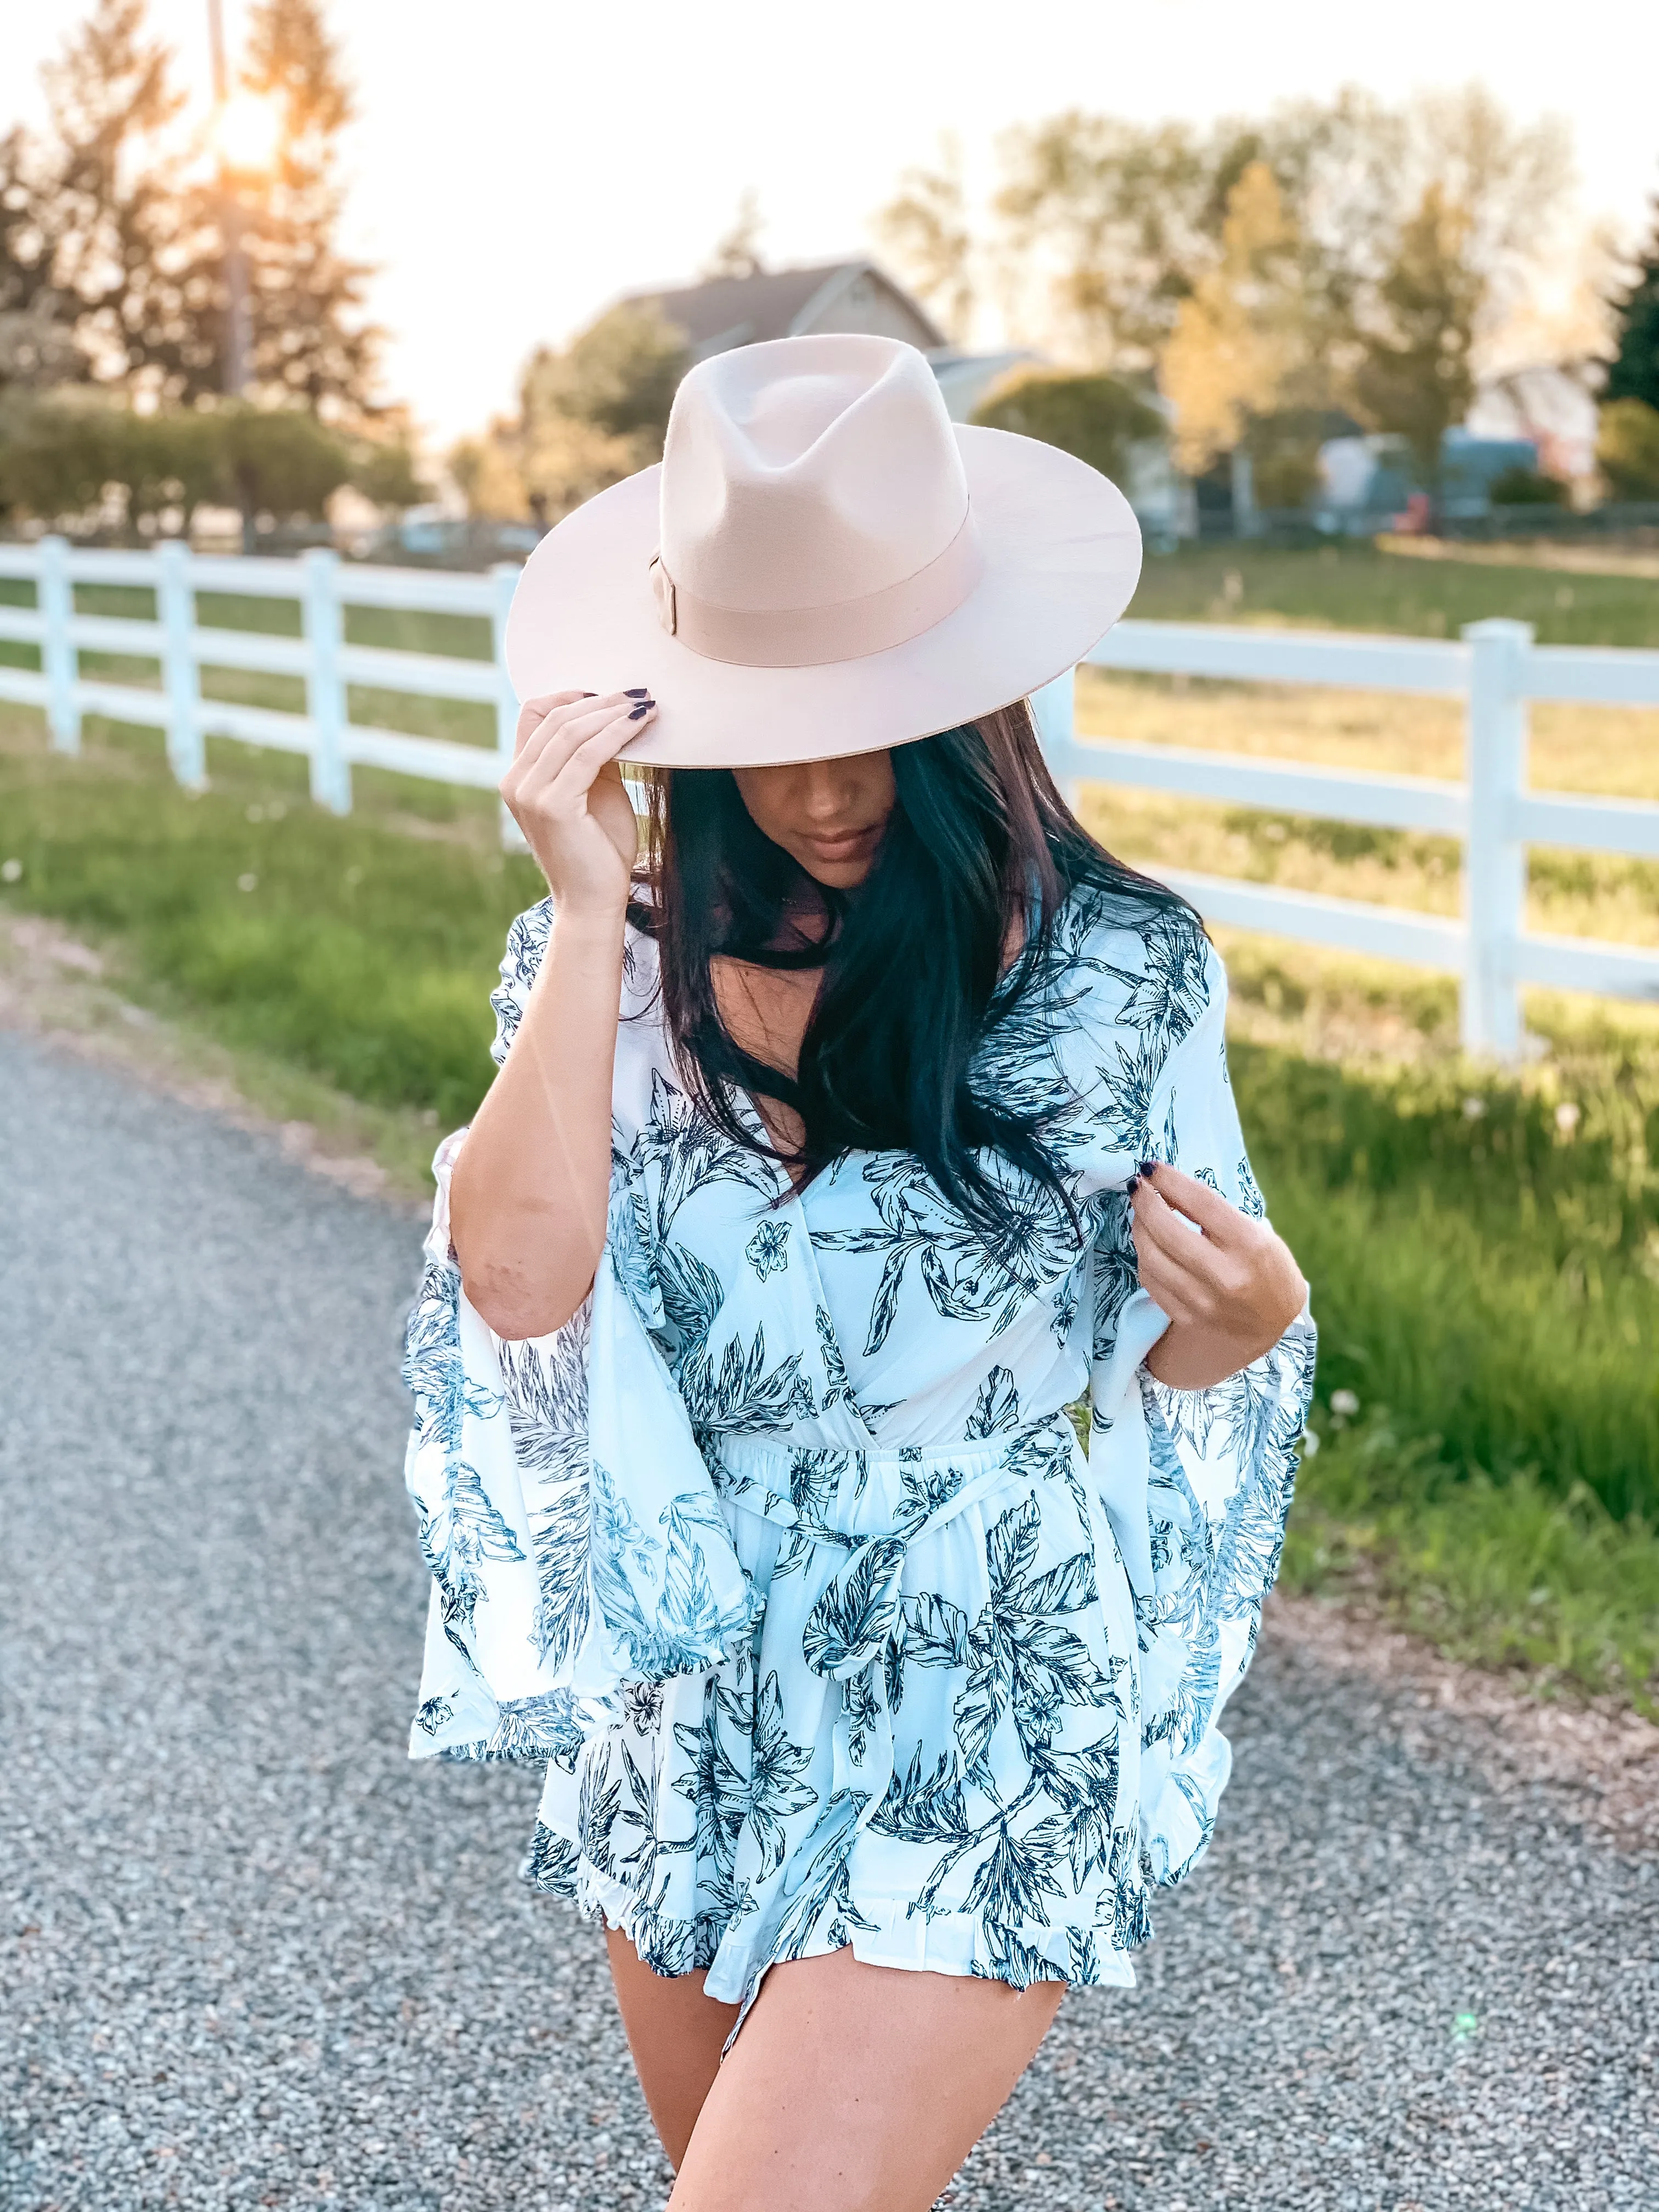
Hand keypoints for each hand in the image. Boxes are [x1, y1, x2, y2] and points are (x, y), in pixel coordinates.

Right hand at [498, 689, 654, 921]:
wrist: (594, 901)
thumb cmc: (599, 851)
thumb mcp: (595, 791)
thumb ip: (594, 757)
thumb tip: (614, 716)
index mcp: (519, 776)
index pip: (534, 714)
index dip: (570, 697)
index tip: (609, 697)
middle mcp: (516, 781)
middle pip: (554, 716)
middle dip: (600, 700)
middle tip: (639, 694)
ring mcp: (530, 793)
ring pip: (571, 731)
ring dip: (612, 712)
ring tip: (646, 705)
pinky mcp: (553, 805)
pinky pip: (589, 754)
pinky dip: (617, 733)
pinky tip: (642, 724)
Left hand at [1130, 1161, 1306, 1390]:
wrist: (1274, 1324)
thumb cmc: (1266, 1267)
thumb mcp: (1255, 1232)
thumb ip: (1215, 1213)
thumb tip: (1167, 1186)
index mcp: (1250, 1245)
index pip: (1200, 1202)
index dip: (1169, 1180)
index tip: (1152, 1167)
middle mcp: (1226, 1275)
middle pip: (1167, 1230)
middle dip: (1145, 1201)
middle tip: (1138, 1186)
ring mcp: (1204, 1301)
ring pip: (1152, 1256)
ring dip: (1139, 1227)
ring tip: (1141, 1212)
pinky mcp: (1187, 1317)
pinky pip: (1151, 1280)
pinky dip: (1144, 1256)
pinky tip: (1148, 1242)